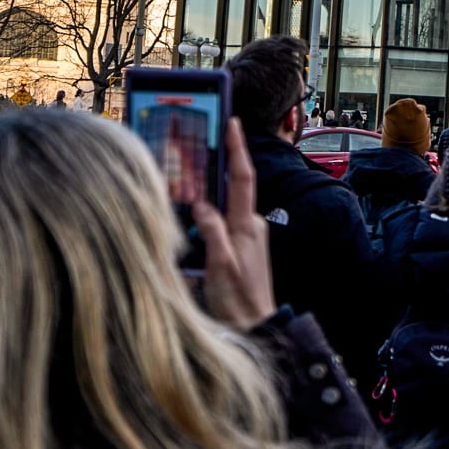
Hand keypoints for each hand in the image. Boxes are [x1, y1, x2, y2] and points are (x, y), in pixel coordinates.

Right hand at [192, 118, 276, 331]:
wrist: (255, 325)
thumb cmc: (238, 299)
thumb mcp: (220, 265)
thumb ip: (212, 232)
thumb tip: (201, 204)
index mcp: (247, 224)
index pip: (242, 178)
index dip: (237, 149)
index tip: (232, 122)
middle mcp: (251, 225)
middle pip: (234, 186)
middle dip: (221, 163)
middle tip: (203, 139)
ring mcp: (248, 235)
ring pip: (227, 204)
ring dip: (212, 189)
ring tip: (193, 173)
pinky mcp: (242, 246)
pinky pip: (225, 219)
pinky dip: (212, 210)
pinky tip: (197, 211)